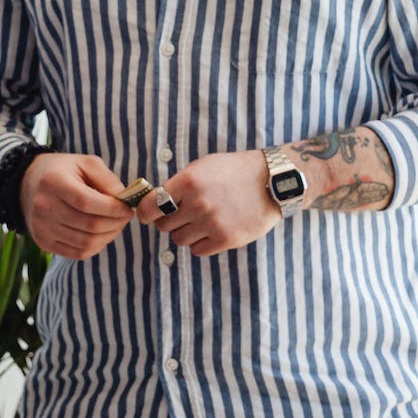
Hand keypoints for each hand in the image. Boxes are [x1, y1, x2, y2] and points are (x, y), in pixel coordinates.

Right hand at [21, 154, 131, 259]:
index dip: (112, 209)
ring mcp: (42, 228)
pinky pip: (78, 253)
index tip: (128, 208)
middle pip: (89, 225)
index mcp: (53, 182)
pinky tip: (101, 234)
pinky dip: (96, 246)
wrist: (28, 183)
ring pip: (86, 243)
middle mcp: (44, 207)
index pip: (87, 202)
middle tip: (125, 218)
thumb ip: (108, 180)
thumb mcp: (86, 164)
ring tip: (115, 225)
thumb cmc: (64, 171)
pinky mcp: (43, 243)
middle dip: (115, 224)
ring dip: (108, 236)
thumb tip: (125, 201)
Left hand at [137, 150, 278, 256]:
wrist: (271, 182)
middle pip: (163, 226)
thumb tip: (153, 202)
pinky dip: (200, 243)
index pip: (150, 206)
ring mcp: (212, 223)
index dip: (145, 212)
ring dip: (185, 232)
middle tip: (182, 214)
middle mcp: (198, 203)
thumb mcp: (203, 166)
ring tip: (200, 221)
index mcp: (189, 181)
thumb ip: (178, 184)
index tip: (148, 214)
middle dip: (168, 221)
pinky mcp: (226, 239)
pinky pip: (197, 250)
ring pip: (179, 240)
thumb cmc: (233, 171)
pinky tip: (211, 230)